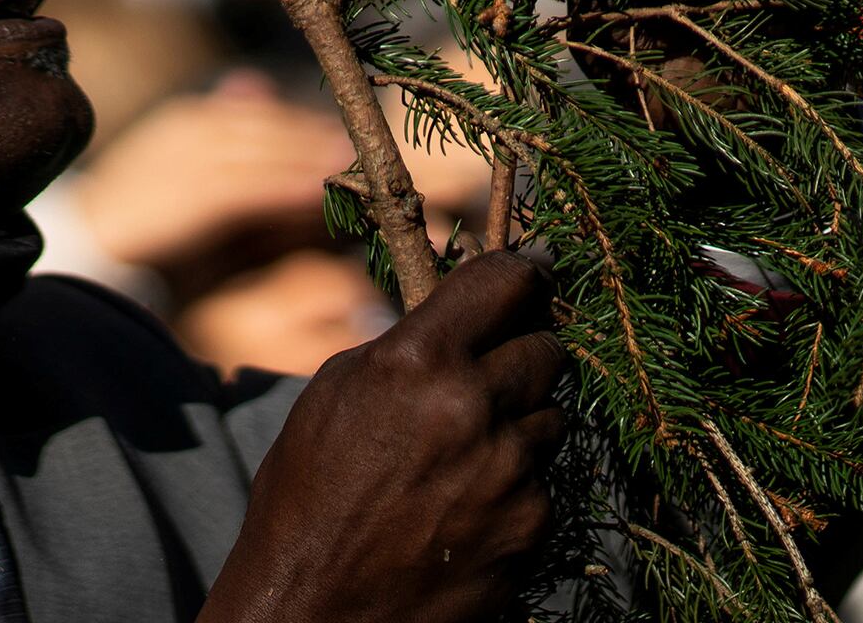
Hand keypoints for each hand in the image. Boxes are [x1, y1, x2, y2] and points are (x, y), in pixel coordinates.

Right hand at [72, 75, 354, 269]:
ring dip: (315, 161)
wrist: (80, 246)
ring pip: (266, 154)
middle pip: (272, 131)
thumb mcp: (175, 166)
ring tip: (361, 172)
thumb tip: (254, 83)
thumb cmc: (132, 215)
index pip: (263, 119)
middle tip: (373, 155)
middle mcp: (190, 130)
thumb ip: (221, 132)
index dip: (308, 129)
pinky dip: (285, 186)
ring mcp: (186, 159)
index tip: (351, 142)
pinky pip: (248, 187)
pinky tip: (318, 193)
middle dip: (321, 142)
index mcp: (190, 119)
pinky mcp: (186, 195)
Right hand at [202, 252, 565, 622]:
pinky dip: (518, 484)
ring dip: (522, 422)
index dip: (522, 272)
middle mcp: (474, 406)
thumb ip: (406, 347)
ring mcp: (511, 470)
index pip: (505, 282)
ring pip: (554, 415)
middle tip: (493, 374)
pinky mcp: (531, 525)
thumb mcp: (336, 393)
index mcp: (418, 360)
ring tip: (469, 450)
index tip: (531, 273)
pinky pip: (545, 480)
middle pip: (547, 348)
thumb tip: (459, 318)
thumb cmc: (308, 496)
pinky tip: (471, 502)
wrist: (316, 609)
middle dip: (524, 353)